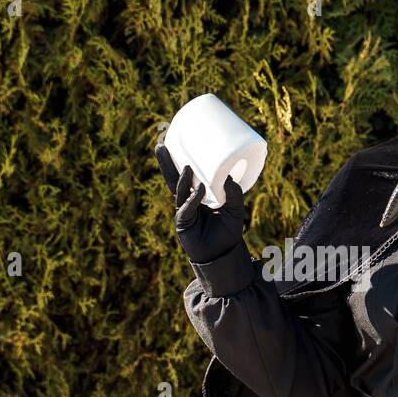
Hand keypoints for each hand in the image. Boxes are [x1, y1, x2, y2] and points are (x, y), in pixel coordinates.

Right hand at [155, 144, 245, 263]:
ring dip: (181, 178)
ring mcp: (184, 211)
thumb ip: (235, 194)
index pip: (186, 174)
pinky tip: (200, 191)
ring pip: (177, 191)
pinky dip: (193, 199)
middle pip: (173, 178)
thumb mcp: (235, 209)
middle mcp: (187, 200)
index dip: (179, 159)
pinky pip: (187, 209)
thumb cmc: (228, 231)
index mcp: (197, 194)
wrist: (223, 254)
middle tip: (161, 144)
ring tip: (187, 167)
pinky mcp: (183, 224)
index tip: (175, 141)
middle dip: (166, 162)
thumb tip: (229, 177)